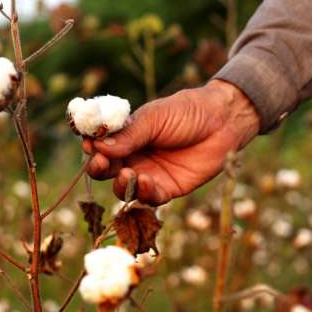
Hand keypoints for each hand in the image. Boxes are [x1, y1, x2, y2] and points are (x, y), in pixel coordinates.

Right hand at [82, 80, 259, 204]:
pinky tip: (148, 180)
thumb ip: (129, 134)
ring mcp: (149, 173)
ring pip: (124, 188)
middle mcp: (133, 156)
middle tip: (100, 162)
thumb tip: (98, 146)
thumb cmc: (187, 112)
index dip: (90, 146)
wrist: (223, 121)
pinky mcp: (167, 189)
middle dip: (99, 168)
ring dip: (121, 184)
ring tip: (127, 174)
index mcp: (125, 135)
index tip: (87, 143)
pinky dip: (144, 193)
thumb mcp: (155, 118)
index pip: (99, 145)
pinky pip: (149, 198)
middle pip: (106, 169)